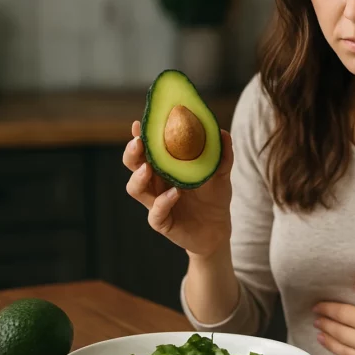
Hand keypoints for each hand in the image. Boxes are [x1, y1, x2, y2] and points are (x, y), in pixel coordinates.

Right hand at [123, 120, 233, 258]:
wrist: (218, 229)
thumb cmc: (214, 197)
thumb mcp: (221, 174)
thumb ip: (223, 156)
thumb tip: (222, 132)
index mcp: (165, 167)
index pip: (147, 150)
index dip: (139, 137)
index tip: (137, 125)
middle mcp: (156, 183)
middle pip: (133, 166)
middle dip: (132, 154)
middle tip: (138, 143)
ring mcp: (156, 203)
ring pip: (136, 189)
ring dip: (139, 178)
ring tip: (148, 168)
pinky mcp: (163, 222)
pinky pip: (155, 214)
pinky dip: (162, 203)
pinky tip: (174, 194)